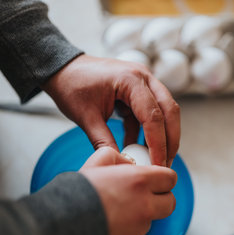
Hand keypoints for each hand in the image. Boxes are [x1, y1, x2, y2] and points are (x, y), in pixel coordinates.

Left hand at [42, 54, 180, 166]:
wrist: (63, 68)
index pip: (153, 116)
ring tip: (155, 159)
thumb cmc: (72, 85)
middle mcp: (143, 76)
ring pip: (164, 111)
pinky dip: (147, 130)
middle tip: (165, 164)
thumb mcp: (86, 117)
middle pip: (169, 111)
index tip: (157, 166)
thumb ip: (104, 142)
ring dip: (162, 135)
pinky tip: (137, 146)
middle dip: (170, 140)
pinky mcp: (139, 89)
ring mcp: (143, 81)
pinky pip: (151, 111)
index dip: (158, 144)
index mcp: (130, 79)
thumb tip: (120, 165)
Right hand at [79, 147, 176, 234]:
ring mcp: (139, 227)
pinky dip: (129, 229)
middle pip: (170, 202)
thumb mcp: (95, 164)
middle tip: (147, 196)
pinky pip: (137, 234)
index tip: (157, 179)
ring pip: (152, 219)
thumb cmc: (76, 194)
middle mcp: (145, 205)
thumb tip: (126, 162)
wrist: (61, 226)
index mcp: (139, 181)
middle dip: (161, 198)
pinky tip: (111, 223)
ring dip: (143, 214)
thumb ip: (115, 157)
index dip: (164, 178)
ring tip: (119, 209)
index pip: (170, 178)